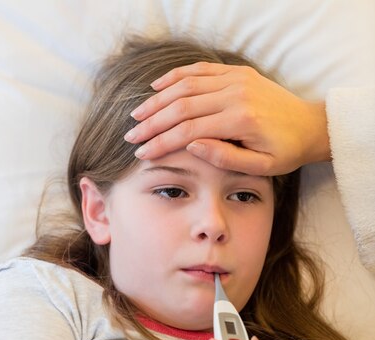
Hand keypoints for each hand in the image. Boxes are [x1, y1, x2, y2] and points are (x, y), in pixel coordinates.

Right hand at [125, 62, 329, 174]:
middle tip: (131, 135)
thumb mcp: (260, 167)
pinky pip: (200, 70)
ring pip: (187, 85)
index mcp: (240, 120)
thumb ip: (225, 158)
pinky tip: (157, 86)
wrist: (310, 126)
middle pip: (182, 106)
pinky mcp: (237, 73)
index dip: (161, 142)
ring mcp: (236, 79)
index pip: (188, 130)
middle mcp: (235, 94)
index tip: (141, 153)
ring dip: (158, 99)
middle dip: (152, 122)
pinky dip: (176, 76)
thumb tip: (191, 146)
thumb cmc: (286, 152)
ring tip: (137, 114)